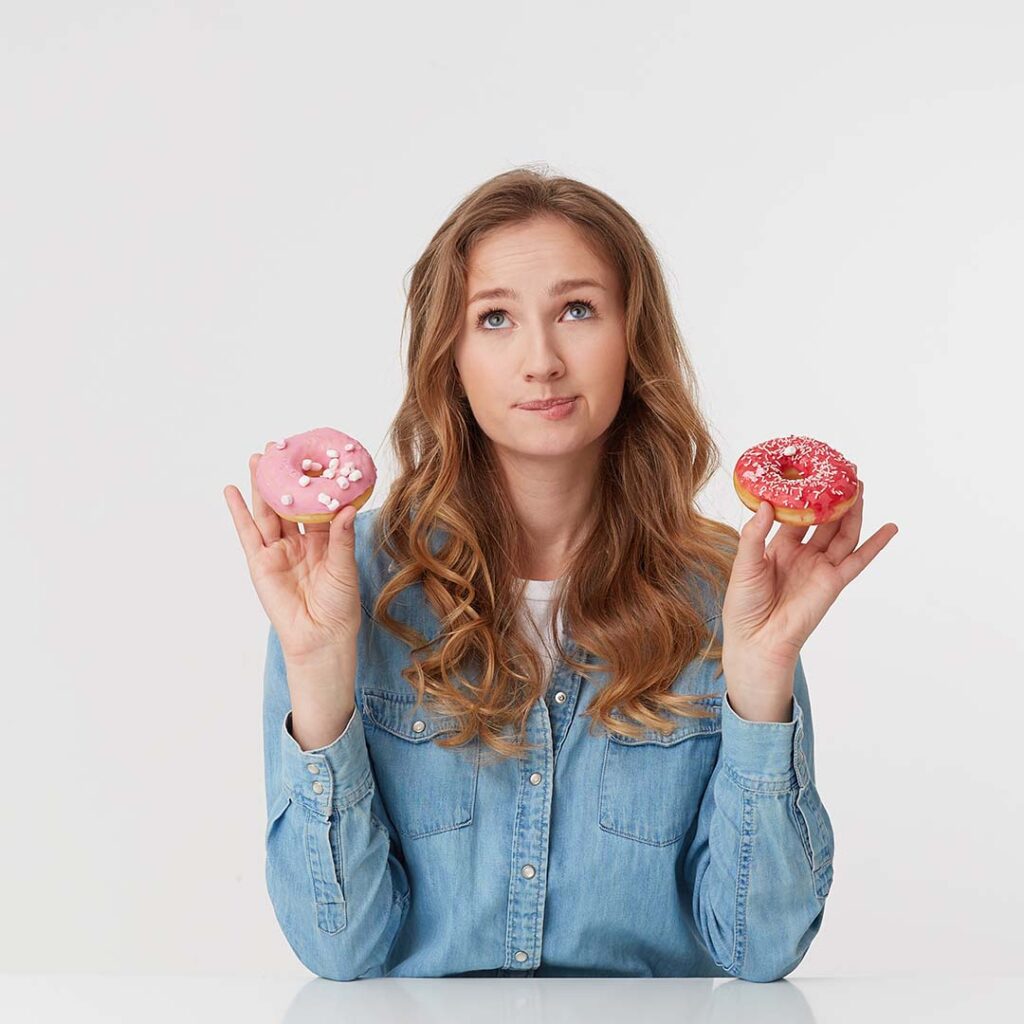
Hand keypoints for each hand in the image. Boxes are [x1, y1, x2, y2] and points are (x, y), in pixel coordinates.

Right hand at [223, 442, 362, 661]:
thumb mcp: (344, 566)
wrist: (321, 637)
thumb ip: (341, 537)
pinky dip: (239, 512)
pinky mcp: (260, 562)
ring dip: (261, 486)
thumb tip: (348, 507)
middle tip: (279, 448)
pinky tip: (231, 491)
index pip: (317, 505)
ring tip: (257, 459)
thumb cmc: (340, 605)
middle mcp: (299, 542)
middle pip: (288, 503)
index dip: (313, 483)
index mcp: (323, 540)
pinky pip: (248, 533)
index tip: (312, 456)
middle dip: (283, 477)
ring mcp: (278, 551)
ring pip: (268, 512)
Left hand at [721, 480, 898, 694]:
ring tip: (861, 486)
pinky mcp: (833, 582)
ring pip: (842, 533)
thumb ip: (754, 535)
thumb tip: (766, 504)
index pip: (794, 515)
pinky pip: (858, 560)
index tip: (809, 473)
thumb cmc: (744, 606)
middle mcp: (802, 555)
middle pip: (824, 520)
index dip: (803, 496)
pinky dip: (876, 545)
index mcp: (778, 548)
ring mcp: (820, 568)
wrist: (756, 641)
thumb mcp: (744, 564)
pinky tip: (890, 528)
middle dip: (834, 497)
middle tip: (844, 471)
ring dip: (853, 511)